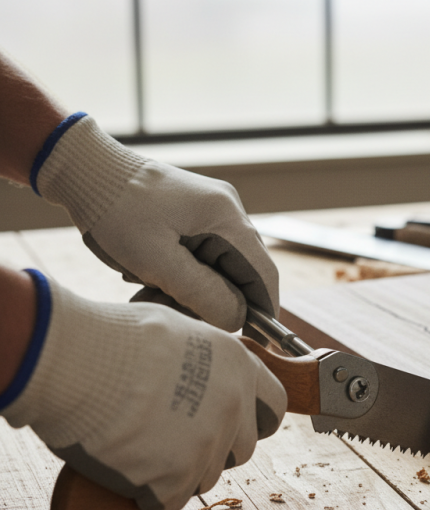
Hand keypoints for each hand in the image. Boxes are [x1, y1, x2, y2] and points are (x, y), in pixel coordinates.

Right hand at [1, 271, 286, 509]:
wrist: (75, 358)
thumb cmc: (112, 338)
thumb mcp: (178, 333)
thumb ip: (204, 363)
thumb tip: (202, 379)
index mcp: (239, 366)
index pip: (274, 408)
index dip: (252, 422)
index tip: (232, 428)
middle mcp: (234, 404)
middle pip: (242, 450)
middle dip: (214, 452)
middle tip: (174, 443)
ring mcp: (208, 442)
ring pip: (205, 478)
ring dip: (178, 473)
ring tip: (140, 448)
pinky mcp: (177, 476)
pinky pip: (170, 500)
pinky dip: (148, 493)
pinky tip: (125, 466)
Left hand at [33, 114, 277, 331]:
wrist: (85, 170)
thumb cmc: (116, 211)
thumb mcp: (155, 260)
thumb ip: (202, 292)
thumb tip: (238, 319)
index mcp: (226, 217)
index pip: (263, 273)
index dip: (263, 310)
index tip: (256, 339)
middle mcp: (228, 210)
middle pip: (240, 273)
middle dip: (212, 301)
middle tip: (174, 311)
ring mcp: (212, 211)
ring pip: (219, 268)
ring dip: (191, 289)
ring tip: (149, 291)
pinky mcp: (195, 216)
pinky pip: (202, 256)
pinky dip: (182, 275)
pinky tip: (151, 278)